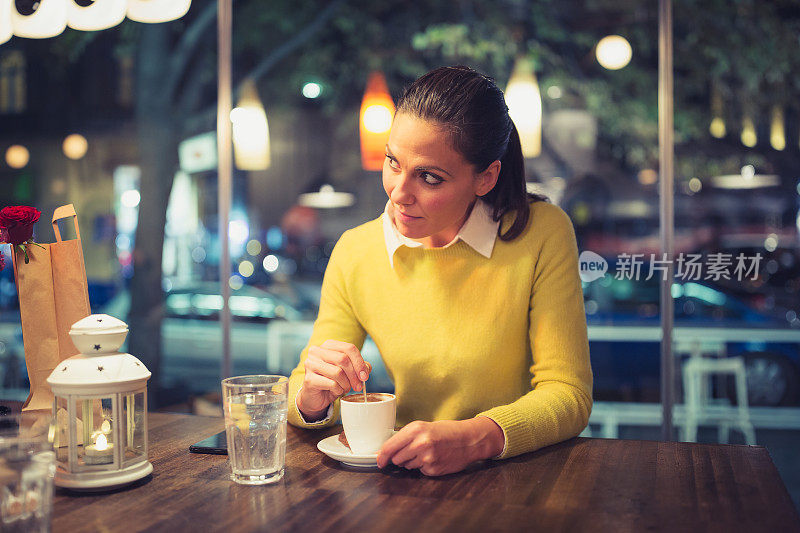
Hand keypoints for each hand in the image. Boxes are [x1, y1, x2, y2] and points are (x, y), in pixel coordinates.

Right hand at [296, 340, 371, 418]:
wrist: (315, 397)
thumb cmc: (332, 381)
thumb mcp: (347, 372)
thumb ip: (358, 366)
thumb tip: (366, 368)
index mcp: (328, 345)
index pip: (349, 348)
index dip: (360, 362)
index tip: (365, 376)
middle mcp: (317, 351)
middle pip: (343, 359)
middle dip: (354, 375)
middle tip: (358, 386)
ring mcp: (310, 364)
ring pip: (338, 372)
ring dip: (346, 384)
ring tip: (345, 389)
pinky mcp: (309, 379)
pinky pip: (331, 384)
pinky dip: (338, 390)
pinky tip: (336, 391)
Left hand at [376, 417, 504, 475]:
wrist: (469, 439)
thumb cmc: (446, 431)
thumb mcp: (424, 427)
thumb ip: (405, 437)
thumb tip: (385, 452)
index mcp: (415, 429)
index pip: (389, 447)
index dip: (381, 456)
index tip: (379, 460)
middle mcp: (420, 443)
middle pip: (396, 459)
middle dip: (399, 457)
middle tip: (412, 450)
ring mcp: (427, 458)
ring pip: (407, 466)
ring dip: (412, 461)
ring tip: (427, 452)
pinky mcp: (433, 469)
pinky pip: (420, 471)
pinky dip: (424, 466)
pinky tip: (434, 458)